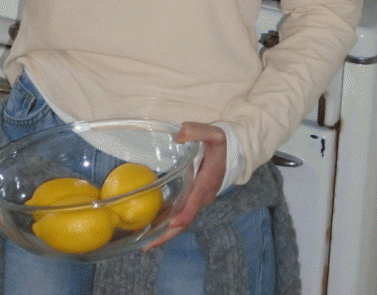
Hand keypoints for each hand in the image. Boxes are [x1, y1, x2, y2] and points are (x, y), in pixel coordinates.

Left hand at [143, 122, 226, 250]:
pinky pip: (181, 214)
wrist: (234, 152)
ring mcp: (199, 199)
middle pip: (185, 220)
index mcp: (206, 182)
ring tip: (143, 242)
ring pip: (182, 221)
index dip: (183, 214)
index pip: (195, 202)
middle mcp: (203, 196)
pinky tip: (151, 227)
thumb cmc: (221, 144)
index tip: (171, 224)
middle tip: (146, 245)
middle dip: (167, 234)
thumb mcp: (213, 133)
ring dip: (164, 232)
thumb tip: (178, 136)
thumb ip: (196, 131)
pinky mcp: (194, 198)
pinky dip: (167, 223)